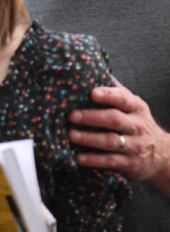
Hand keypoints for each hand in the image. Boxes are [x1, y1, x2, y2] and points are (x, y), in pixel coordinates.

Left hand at [68, 79, 169, 193]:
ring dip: (88, 138)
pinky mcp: (130, 164)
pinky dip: (93, 159)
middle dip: (91, 117)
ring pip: (110, 141)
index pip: (123, 98)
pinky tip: (78, 157)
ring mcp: (135, 146)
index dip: (107, 95)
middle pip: (114, 119)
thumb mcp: (131, 104)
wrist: (162, 154)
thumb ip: (113, 89)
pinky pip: (111, 161)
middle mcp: (137, 126)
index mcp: (135, 107)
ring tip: (70, 134)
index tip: (91, 92)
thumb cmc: (135, 121)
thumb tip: (89, 67)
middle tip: (70, 115)